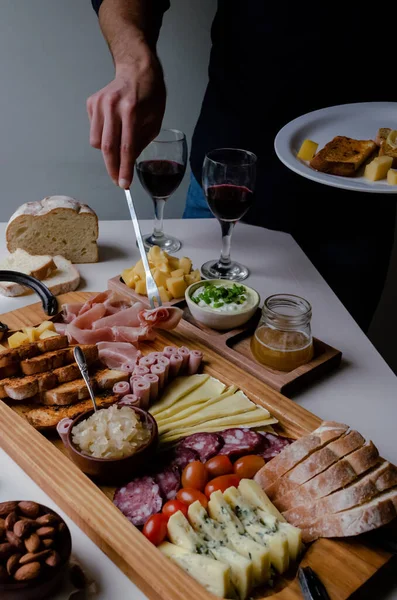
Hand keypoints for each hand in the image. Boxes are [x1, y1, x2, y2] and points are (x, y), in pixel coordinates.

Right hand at [87, 48, 165, 187]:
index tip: (124, 184)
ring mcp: (99, 103)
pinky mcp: (91, 102)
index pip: (126, 148)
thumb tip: (128, 163)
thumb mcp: (154, 121)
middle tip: (118, 180)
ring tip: (119, 145)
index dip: (125, 169)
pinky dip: (103, 135)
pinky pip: (94, 130)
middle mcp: (112, 106)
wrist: (136, 67)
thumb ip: (141, 142)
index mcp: (132, 111)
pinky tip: (113, 126)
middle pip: (107, 148)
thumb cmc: (150, 94)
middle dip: (112, 168)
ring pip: (96, 142)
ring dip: (107, 151)